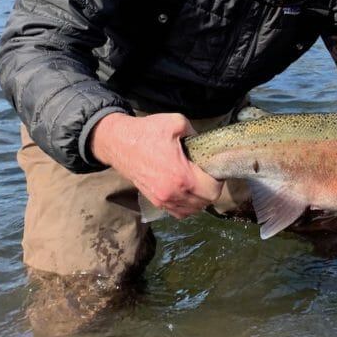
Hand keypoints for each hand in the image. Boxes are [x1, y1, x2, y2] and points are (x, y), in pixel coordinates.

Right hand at [88, 112, 222, 218]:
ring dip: (200, 199)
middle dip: (211, 188)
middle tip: (207, 174)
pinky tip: (187, 192)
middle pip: (206, 202)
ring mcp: (163, 200)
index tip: (213, 168)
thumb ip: (195, 133)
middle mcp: (173, 193)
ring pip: (193, 211)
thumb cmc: (147, 132)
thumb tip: (204, 142)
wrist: (119, 143)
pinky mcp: (155, 201)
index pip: (213, 190)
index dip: (218, 180)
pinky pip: (179, 213)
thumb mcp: (176, 123)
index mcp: (182, 176)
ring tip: (198, 183)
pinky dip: (187, 206)